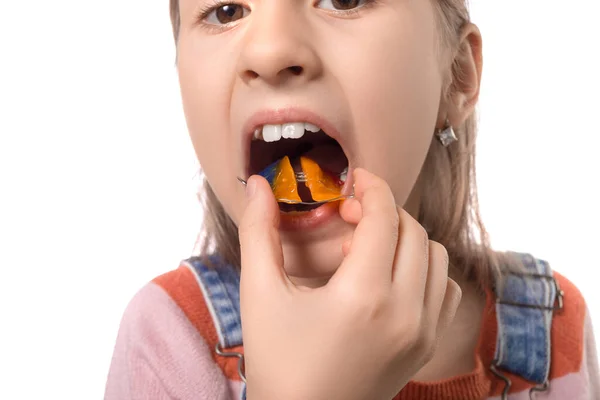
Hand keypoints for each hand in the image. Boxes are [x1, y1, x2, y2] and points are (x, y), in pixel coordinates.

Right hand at [238, 168, 461, 399]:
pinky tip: (389, 277)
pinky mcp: (426, 348)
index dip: (370, 188)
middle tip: (349, 216)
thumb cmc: (277, 363)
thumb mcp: (259, 294)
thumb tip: (255, 185)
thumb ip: (258, 232)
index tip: (354, 178)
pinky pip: (444, 290)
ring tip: (367, 249)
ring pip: (436, 258)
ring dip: (405, 239)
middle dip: (383, 211)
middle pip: (414, 232)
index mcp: (363, 296)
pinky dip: (424, 270)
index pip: (384, 218)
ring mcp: (421, 333)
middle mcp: (405, 313)